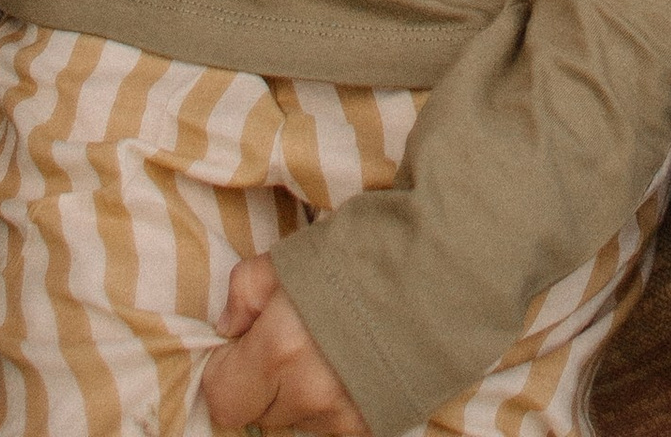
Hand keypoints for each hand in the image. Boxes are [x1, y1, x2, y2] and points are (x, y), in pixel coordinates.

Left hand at [202, 258, 371, 436]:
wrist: (447, 268)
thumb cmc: (370, 251)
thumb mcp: (297, 255)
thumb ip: (246, 291)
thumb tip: (228, 327)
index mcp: (281, 348)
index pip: (223, 399)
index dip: (226, 370)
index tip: (241, 345)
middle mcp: (308, 394)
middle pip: (259, 413)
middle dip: (265, 381)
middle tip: (292, 337)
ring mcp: (343, 416)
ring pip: (297, 421)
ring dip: (301, 394)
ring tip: (330, 348)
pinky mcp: (372, 427)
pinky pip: (331, 427)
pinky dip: (333, 404)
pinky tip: (352, 367)